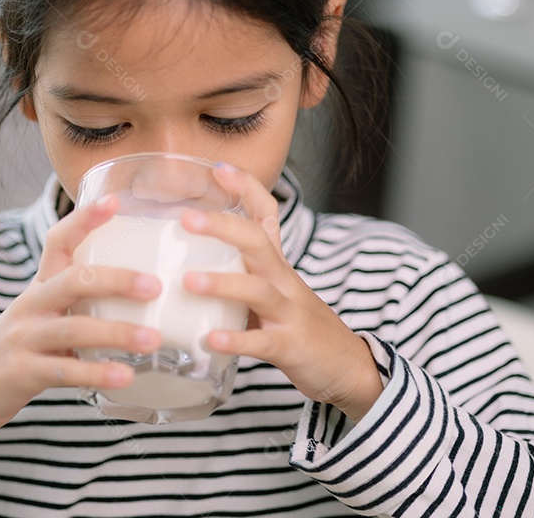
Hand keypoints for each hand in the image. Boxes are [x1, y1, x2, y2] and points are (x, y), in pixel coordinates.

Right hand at [0, 195, 162, 440]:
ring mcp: (23, 339)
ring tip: (153, 339)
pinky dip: (97, 374)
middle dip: (117, 279)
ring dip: (117, 332)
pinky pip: (65, 372)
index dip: (85, 219)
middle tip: (156, 286)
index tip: (115, 201)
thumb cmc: (16, 353)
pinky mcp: (20, 374)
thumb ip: (80, 307)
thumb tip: (141, 301)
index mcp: (39, 288)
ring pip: (74, 328)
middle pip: (74, 280)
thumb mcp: (41, 319)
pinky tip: (125, 376)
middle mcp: (30, 306)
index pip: (59, 242)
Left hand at [180, 164, 383, 421]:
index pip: (266, 215)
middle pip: (256, 243)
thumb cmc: (299, 326)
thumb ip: (237, 274)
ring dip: (222, 283)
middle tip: (185, 218)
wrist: (349, 366)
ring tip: (188, 280)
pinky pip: (261, 342)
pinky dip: (236, 340)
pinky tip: (209, 339)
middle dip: (222, 226)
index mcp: (276, 265)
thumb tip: (184, 263)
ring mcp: (288, 312)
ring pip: (257, 289)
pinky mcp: (290, 346)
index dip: (246, 188)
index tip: (219, 167)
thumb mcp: (272, 291)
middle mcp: (283, 280)